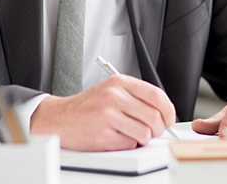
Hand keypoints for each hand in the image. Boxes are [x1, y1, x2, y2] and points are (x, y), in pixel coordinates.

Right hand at [30, 75, 176, 150]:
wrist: (58, 119)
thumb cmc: (86, 108)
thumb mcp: (111, 91)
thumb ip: (136, 97)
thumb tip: (164, 112)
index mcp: (119, 83)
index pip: (157, 96)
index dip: (168, 111)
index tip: (168, 119)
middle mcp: (114, 96)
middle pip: (155, 117)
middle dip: (157, 129)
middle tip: (150, 131)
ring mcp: (108, 115)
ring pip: (145, 132)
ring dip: (142, 138)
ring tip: (129, 134)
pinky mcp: (103, 134)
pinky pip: (130, 143)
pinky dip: (127, 144)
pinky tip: (115, 138)